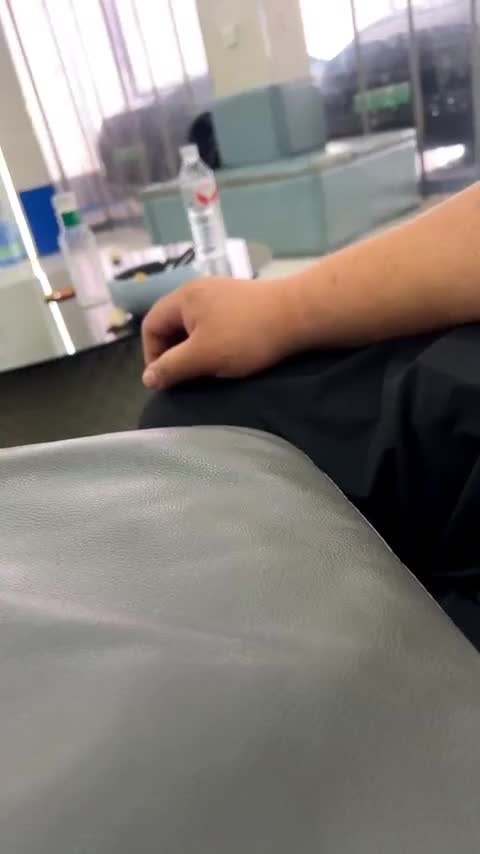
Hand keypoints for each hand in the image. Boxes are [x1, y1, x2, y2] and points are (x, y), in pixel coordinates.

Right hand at [141, 276, 299, 389]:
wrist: (299, 315)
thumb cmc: (245, 336)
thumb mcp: (202, 356)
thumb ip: (172, 368)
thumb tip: (148, 379)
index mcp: (183, 298)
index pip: (151, 325)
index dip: (152, 355)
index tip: (167, 380)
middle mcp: (198, 290)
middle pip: (172, 324)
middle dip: (175, 354)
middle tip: (187, 378)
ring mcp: (221, 294)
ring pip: (195, 327)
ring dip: (196, 350)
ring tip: (208, 370)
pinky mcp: (241, 303)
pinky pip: (215, 324)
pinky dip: (214, 343)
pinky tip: (229, 356)